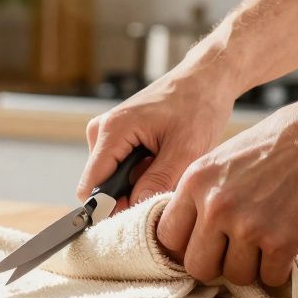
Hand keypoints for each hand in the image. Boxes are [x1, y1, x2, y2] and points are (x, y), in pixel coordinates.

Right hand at [77, 69, 237, 212]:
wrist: (206, 78)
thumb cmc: (198, 105)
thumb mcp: (185, 148)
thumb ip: (157, 181)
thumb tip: (134, 209)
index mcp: (112, 131)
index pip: (91, 186)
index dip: (108, 208)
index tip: (136, 219)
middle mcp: (102, 131)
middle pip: (102, 185)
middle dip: (129, 196)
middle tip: (164, 189)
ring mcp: (108, 133)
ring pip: (113, 180)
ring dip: (138, 185)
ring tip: (168, 169)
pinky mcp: (118, 136)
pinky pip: (121, 169)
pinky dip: (142, 174)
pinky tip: (164, 162)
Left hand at [156, 94, 297, 286]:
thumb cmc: (284, 141)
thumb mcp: (225, 157)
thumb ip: (205, 191)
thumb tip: (193, 231)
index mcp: (195, 181)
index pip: (167, 237)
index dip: (187, 246)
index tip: (206, 245)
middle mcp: (215, 205)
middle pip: (197, 266)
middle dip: (217, 265)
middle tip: (238, 252)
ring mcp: (247, 226)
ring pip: (235, 277)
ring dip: (253, 268)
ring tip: (268, 244)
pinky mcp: (282, 241)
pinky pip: (270, 278)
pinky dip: (281, 270)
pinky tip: (289, 247)